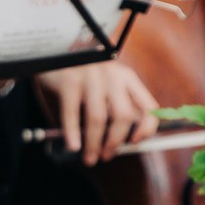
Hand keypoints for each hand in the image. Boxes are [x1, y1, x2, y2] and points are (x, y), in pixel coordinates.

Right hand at [33, 59, 158, 164]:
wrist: (54, 46)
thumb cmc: (82, 71)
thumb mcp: (106, 81)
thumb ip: (116, 103)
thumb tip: (123, 140)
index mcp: (127, 78)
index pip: (149, 107)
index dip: (147, 129)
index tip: (135, 143)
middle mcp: (113, 77)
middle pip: (124, 117)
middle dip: (116, 142)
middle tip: (107, 156)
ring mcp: (90, 78)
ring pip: (98, 119)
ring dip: (95, 144)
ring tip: (89, 158)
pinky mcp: (68, 82)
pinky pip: (72, 113)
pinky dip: (73, 133)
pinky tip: (73, 145)